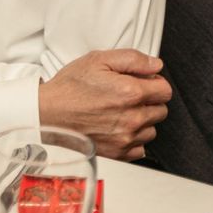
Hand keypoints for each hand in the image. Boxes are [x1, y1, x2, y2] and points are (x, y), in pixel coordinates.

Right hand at [38, 49, 171, 160]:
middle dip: (148, 101)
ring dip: (142, 121)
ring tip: (120, 113)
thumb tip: (155, 65)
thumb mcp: (97, 60)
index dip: (153, 83)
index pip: (165, 90)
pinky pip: (140, 148)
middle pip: (161, 110)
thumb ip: (132, 59)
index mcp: (130, 92)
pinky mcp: (119, 153)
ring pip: (151, 129)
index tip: (141, 83)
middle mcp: (132, 117)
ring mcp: (126, 137)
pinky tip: (117, 128)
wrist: (48, 113)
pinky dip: (133, 139)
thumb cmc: (69, 87)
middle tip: (127, 96)